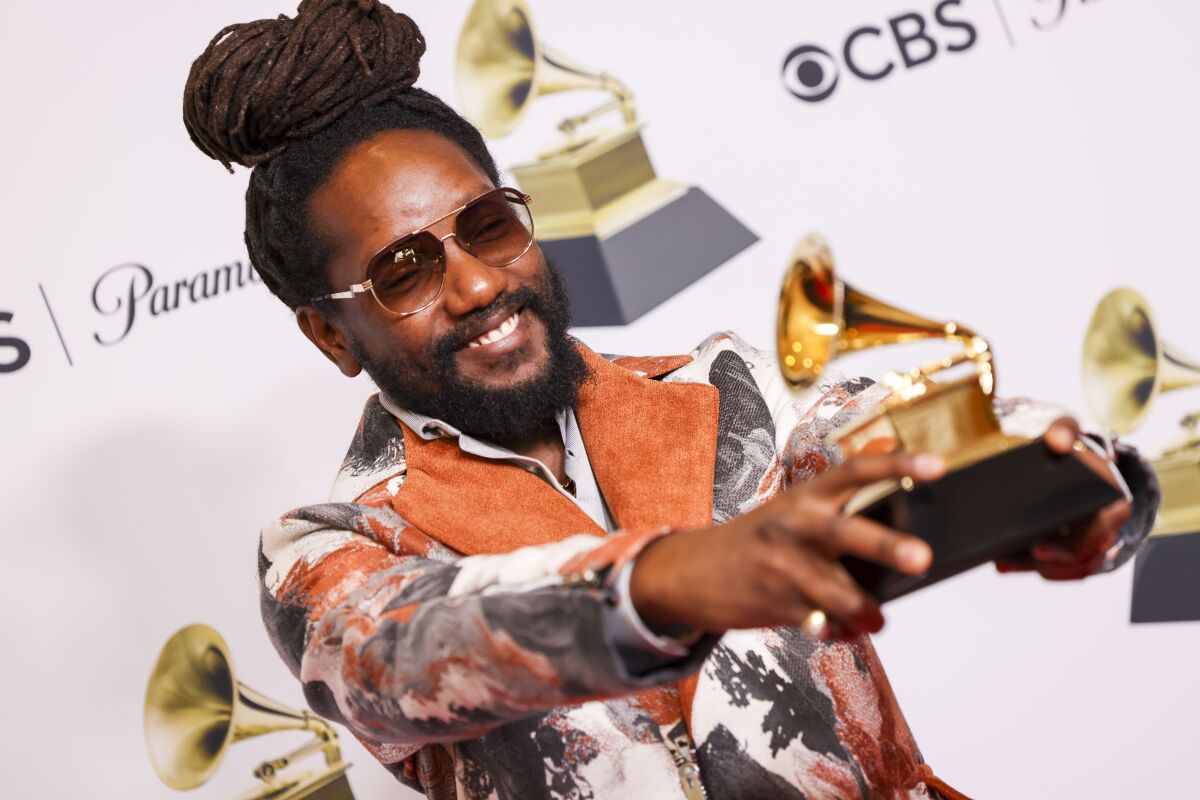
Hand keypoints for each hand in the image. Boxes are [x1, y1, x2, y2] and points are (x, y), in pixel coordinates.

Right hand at [629, 452, 945, 638]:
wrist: (688, 571)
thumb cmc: (755, 541)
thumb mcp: (792, 510)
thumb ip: (838, 502)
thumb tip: (890, 472)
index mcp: (804, 497)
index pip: (854, 472)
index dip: (896, 466)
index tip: (936, 468)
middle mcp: (794, 526)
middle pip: (844, 531)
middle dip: (884, 546)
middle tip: (920, 558)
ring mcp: (782, 565)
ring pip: (832, 589)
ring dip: (861, 609)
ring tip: (878, 619)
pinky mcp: (774, 602)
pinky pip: (816, 621)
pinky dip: (833, 630)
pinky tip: (838, 631)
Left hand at [995, 417, 1132, 580]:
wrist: (1066, 460)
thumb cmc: (1068, 448)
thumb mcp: (1067, 430)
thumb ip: (1063, 428)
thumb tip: (1056, 442)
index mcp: (1112, 501)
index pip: (1099, 531)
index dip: (1072, 545)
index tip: (1039, 548)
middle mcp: (1107, 526)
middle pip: (1081, 558)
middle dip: (1046, 563)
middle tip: (1008, 559)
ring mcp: (1092, 542)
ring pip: (1068, 568)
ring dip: (1033, 568)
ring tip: (1001, 561)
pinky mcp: (1073, 551)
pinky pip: (1058, 569)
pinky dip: (1030, 567)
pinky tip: (1003, 563)